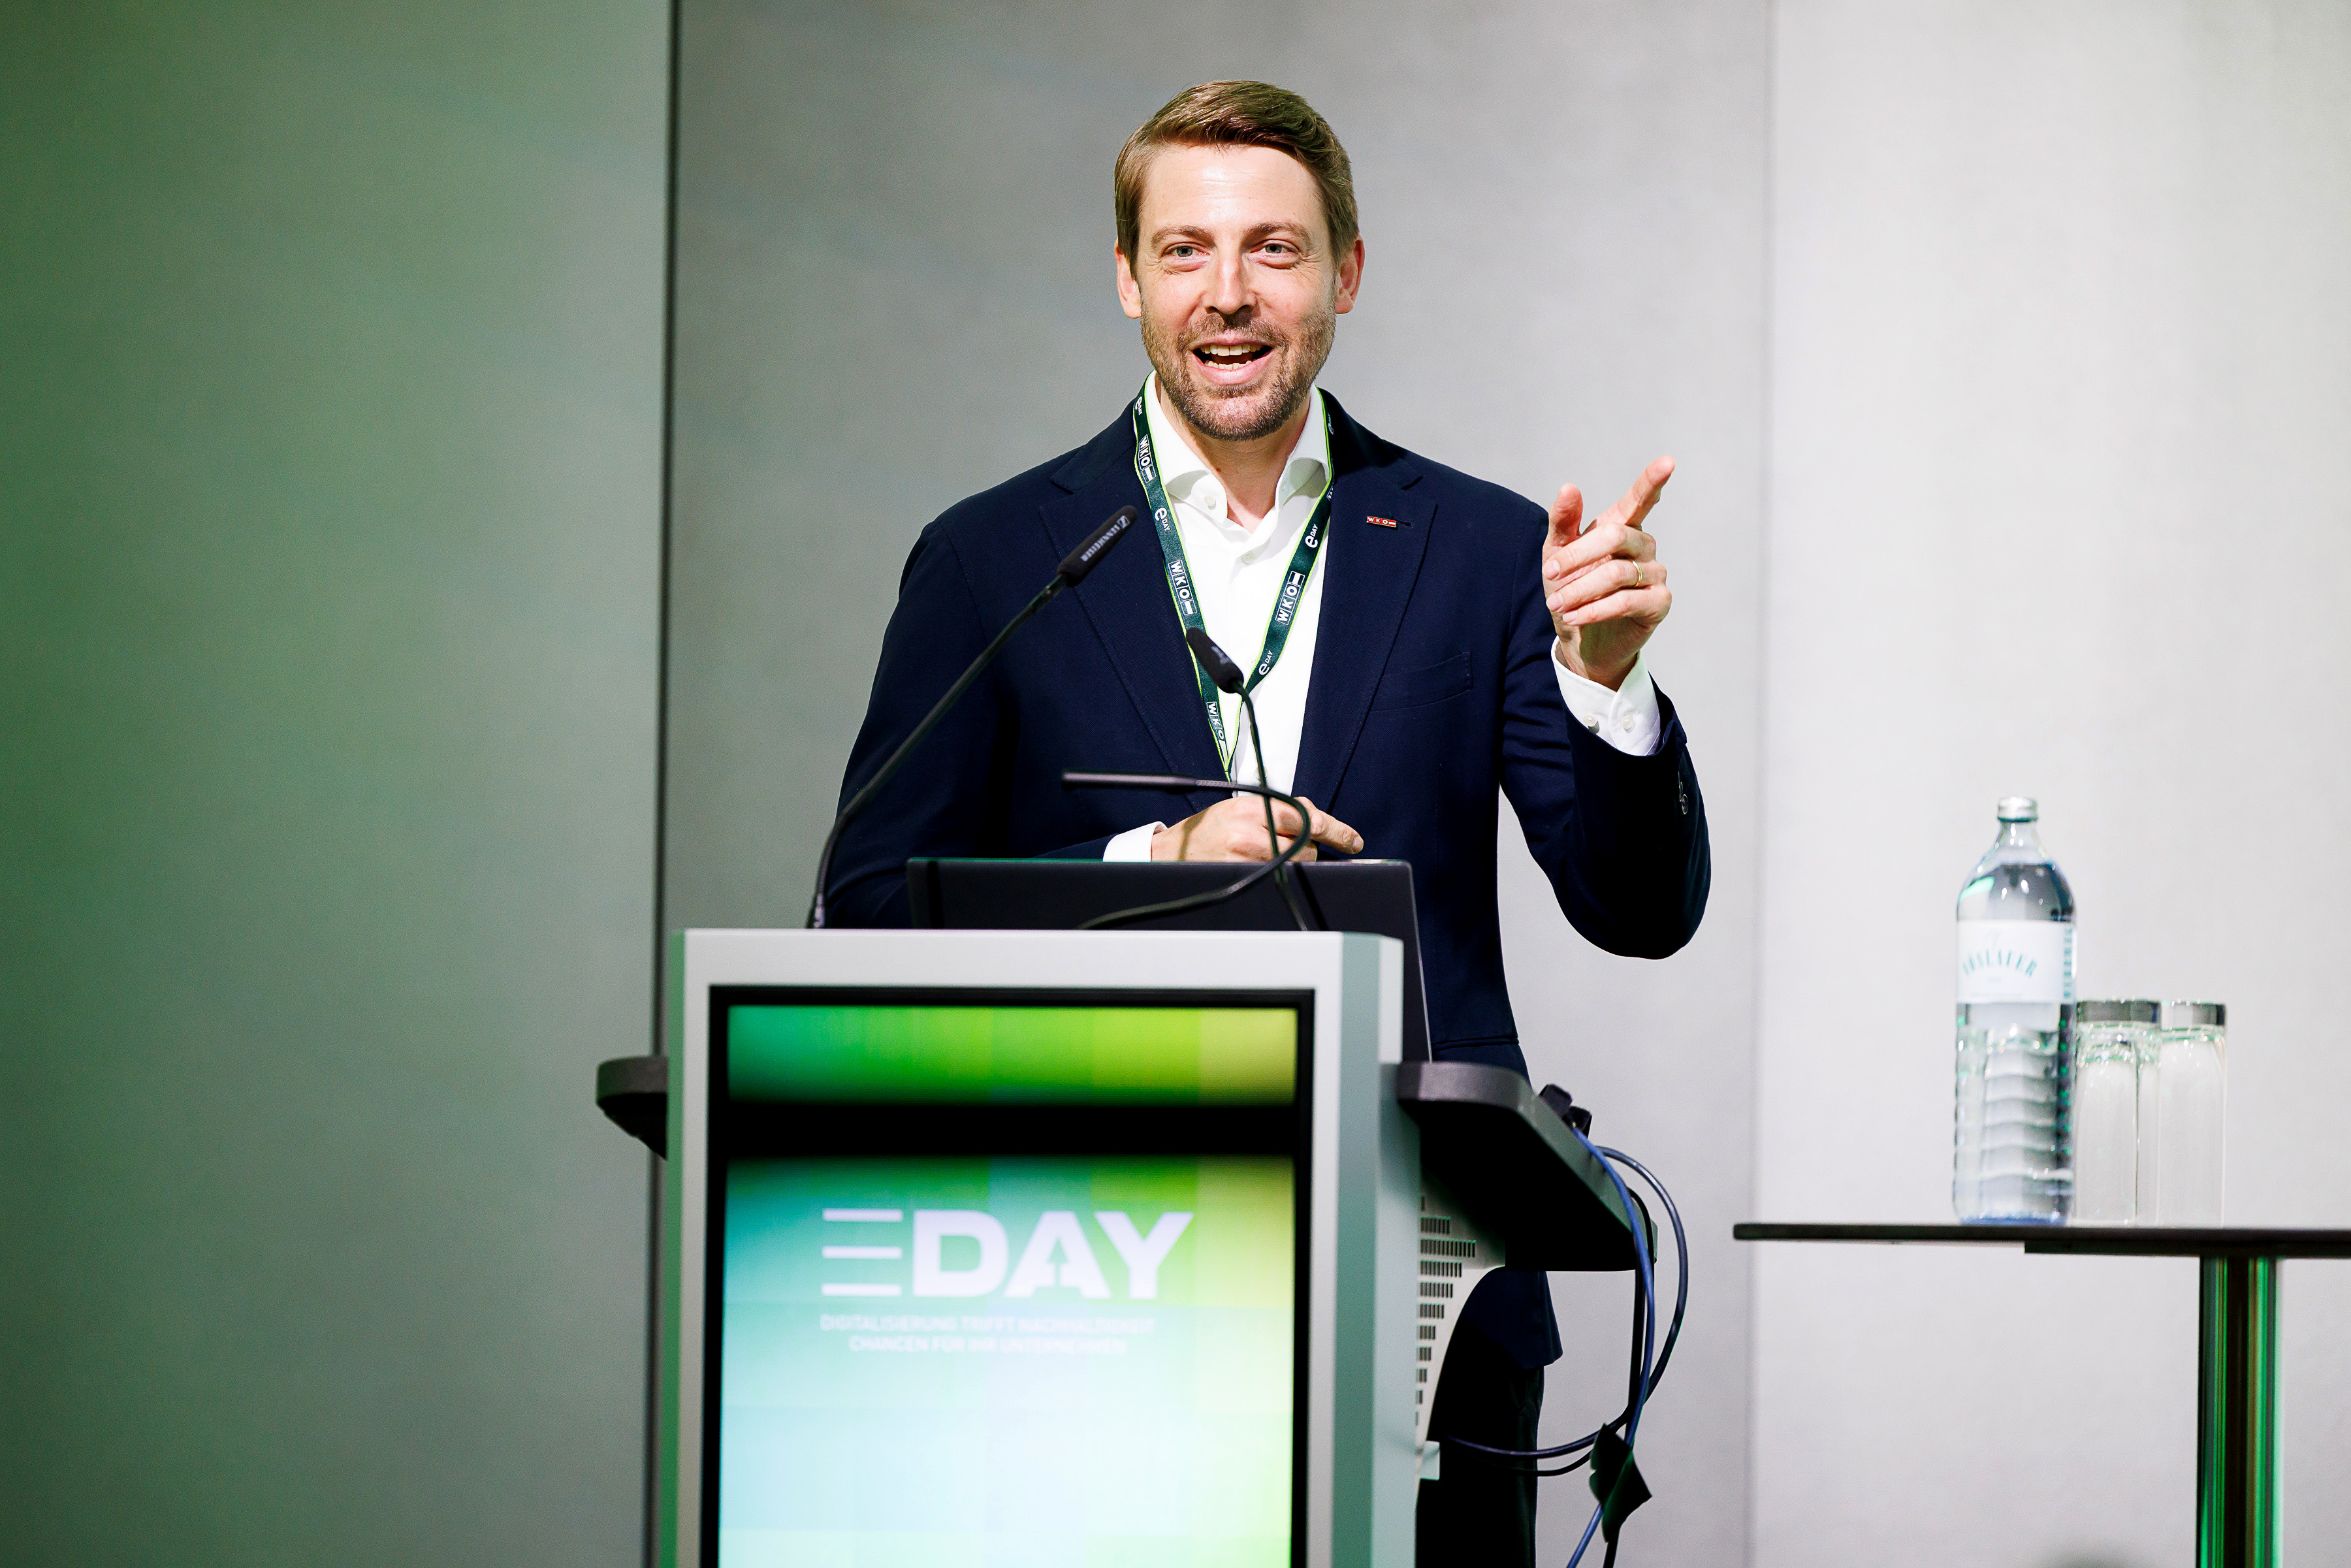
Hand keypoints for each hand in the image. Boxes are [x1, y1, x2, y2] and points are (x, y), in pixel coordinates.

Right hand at [1151, 795, 1363, 861]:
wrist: (1175, 851)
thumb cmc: (1212, 827)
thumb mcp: (1244, 805)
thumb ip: (1283, 808)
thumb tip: (1319, 818)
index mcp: (1255, 807)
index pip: (1309, 817)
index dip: (1336, 830)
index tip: (1353, 841)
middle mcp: (1252, 832)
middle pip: (1307, 845)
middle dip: (1306, 846)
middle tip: (1285, 842)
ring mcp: (1248, 858)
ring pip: (1295, 863)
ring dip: (1292, 860)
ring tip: (1266, 853)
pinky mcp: (1244, 877)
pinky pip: (1280, 877)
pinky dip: (1279, 872)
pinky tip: (1262, 865)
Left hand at [1543, 456, 1674, 688]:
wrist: (1579, 638)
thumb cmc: (1571, 589)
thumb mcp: (1556, 554)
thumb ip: (1563, 522)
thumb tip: (1569, 486)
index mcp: (1622, 527)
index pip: (1640, 499)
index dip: (1653, 481)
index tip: (1668, 461)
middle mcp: (1644, 546)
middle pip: (1616, 536)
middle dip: (1577, 557)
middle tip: (1549, 575)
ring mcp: (1655, 574)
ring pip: (1617, 573)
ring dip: (1580, 590)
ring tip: (1557, 604)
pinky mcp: (1659, 603)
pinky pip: (1625, 602)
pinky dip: (1594, 610)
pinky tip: (1574, 618)